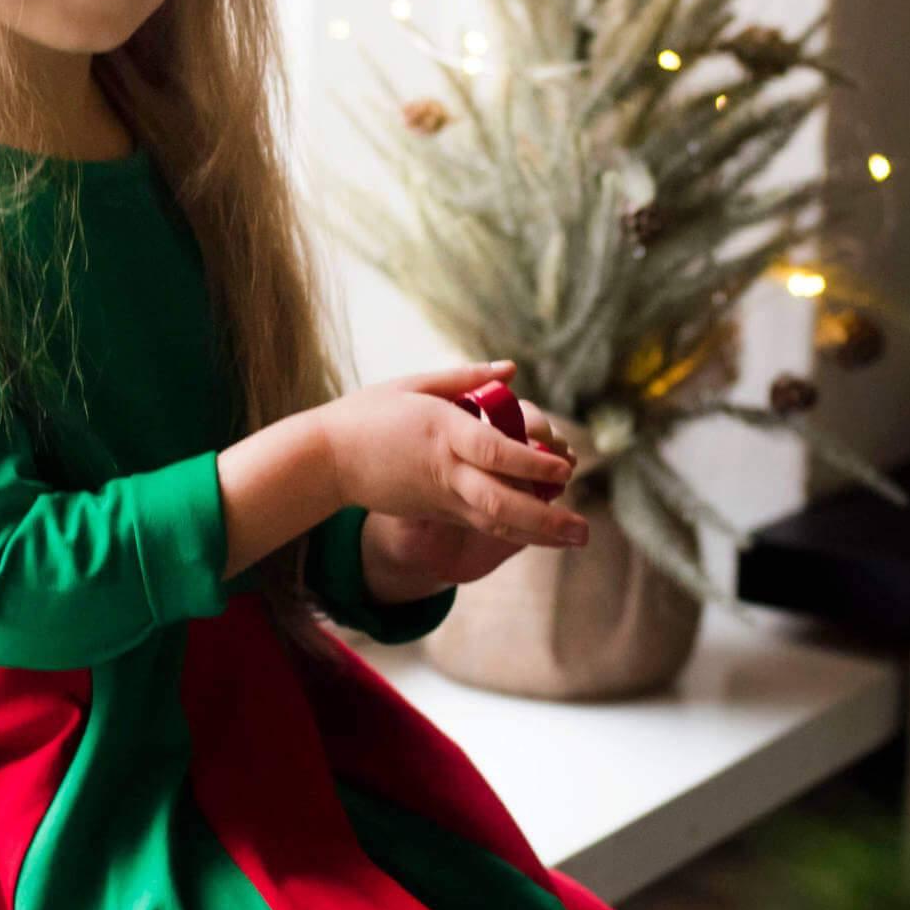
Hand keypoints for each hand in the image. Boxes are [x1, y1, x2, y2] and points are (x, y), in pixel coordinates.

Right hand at [317, 360, 584, 566]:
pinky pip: (482, 523)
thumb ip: (465, 378)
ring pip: (494, 522)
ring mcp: (440, 496)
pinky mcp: (436, 511)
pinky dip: (516, 528)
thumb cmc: (368, 413)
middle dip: (545, 518)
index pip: (493, 451)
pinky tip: (545, 530)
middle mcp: (445, 469)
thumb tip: (511, 371)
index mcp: (440, 431)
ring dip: (538, 533)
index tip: (564, 466)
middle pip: (500, 501)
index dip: (531, 462)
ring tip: (576, 538)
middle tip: (584, 527)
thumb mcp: (413, 383)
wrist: (326, 459)